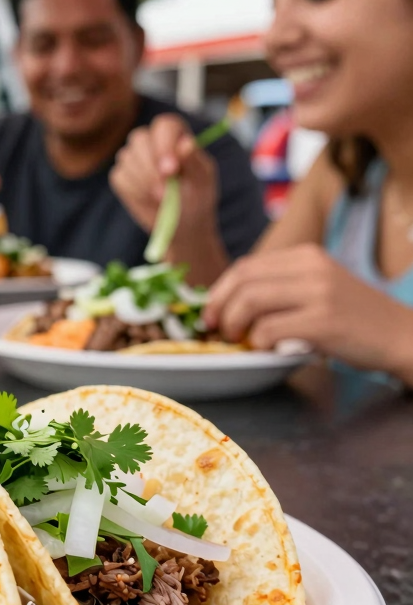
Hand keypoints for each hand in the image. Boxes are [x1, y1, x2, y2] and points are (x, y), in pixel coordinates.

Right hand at [110, 113, 219, 239]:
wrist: (183, 222)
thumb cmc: (196, 197)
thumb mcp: (201, 180)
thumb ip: (193, 161)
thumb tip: (186, 143)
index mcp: (176, 135)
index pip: (165, 126)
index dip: (164, 144)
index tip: (170, 170)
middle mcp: (153, 141)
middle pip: (140, 140)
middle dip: (150, 167)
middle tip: (164, 192)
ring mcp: (134, 157)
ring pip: (126, 158)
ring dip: (143, 182)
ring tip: (161, 198)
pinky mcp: (122, 175)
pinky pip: (120, 177)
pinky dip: (134, 191)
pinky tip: (148, 199)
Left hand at [204, 243, 412, 380]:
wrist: (401, 335)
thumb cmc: (352, 318)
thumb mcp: (317, 288)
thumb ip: (279, 288)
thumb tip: (226, 304)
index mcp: (306, 256)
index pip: (246, 266)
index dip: (219, 291)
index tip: (210, 313)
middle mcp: (312, 268)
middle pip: (242, 280)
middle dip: (219, 307)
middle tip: (217, 330)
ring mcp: (319, 293)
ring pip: (250, 301)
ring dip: (235, 325)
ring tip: (240, 340)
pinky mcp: (323, 321)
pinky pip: (269, 329)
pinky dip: (258, 342)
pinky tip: (267, 348)